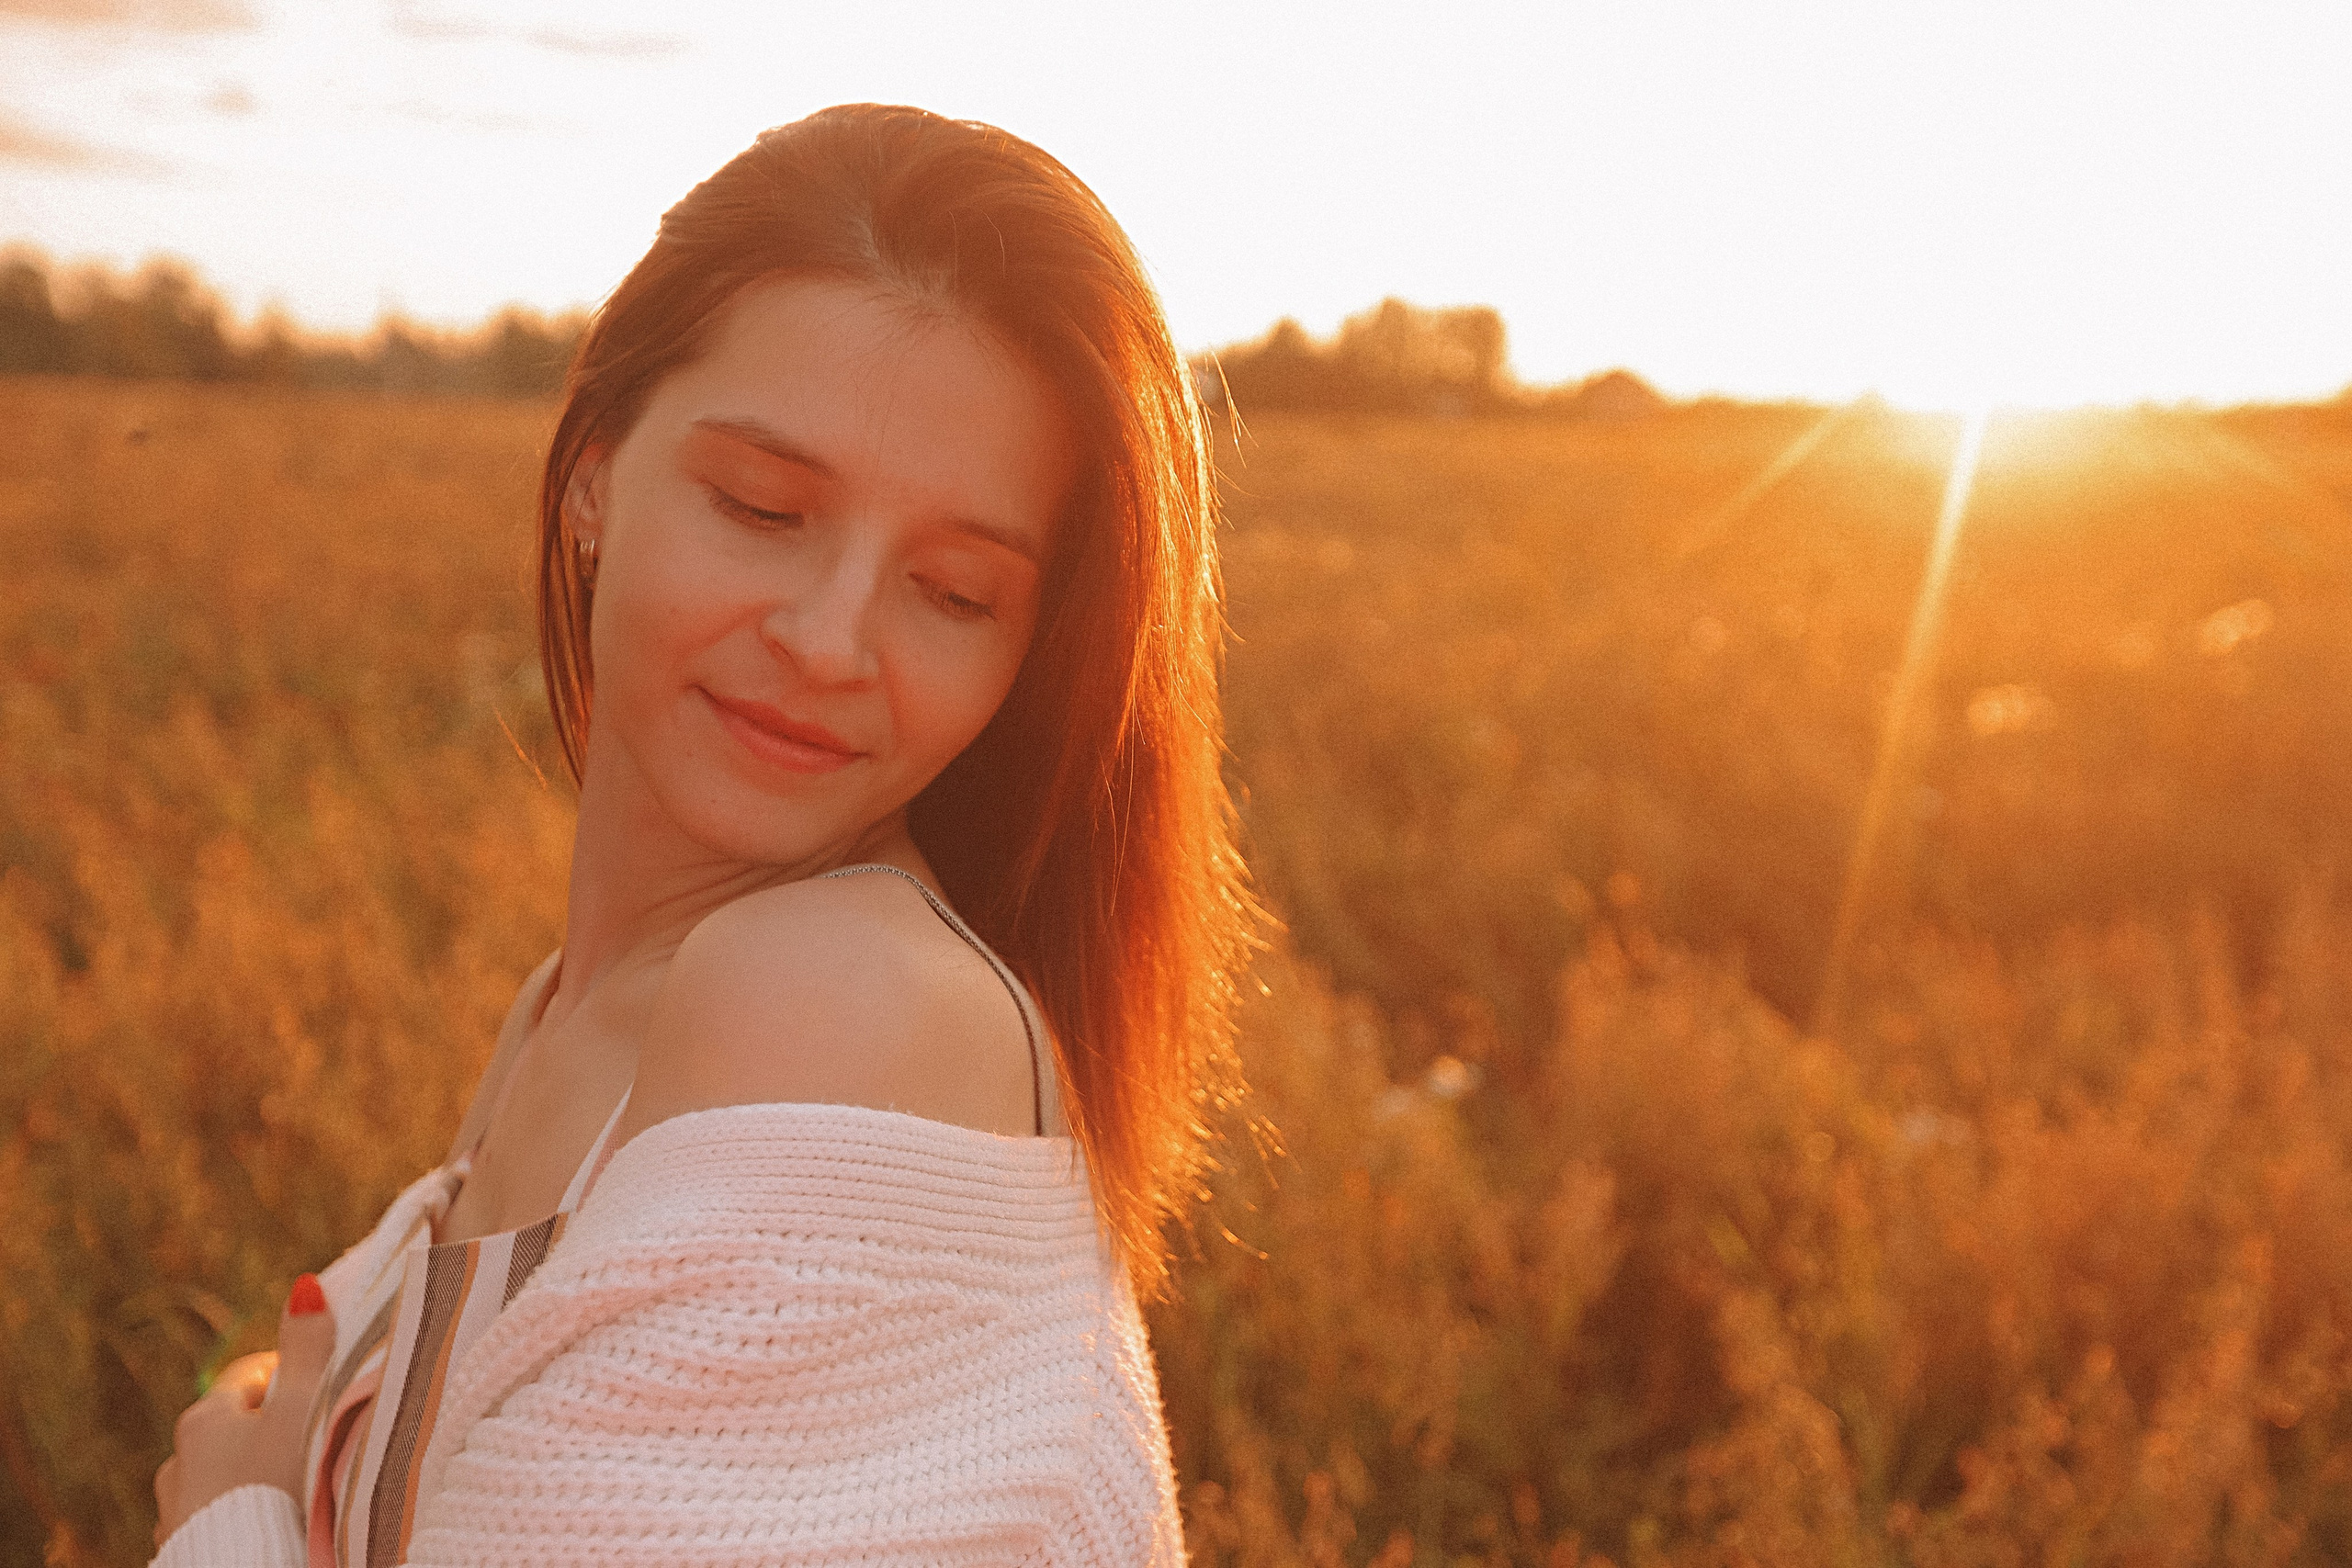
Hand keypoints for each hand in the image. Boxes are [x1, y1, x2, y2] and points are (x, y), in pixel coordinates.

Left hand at [152, 1274, 336, 1547]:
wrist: (249, 1567)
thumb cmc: (279, 1487)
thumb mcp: (301, 1411)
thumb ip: (306, 1350)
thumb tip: (303, 1285)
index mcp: (204, 1419)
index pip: (252, 1373)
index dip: (292, 1373)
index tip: (323, 1390)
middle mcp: (178, 1460)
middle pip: (234, 1424)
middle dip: (272, 1427)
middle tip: (316, 1440)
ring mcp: (175, 1508)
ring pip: (221, 1473)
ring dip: (252, 1472)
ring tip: (294, 1487)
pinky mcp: (181, 1545)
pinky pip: (215, 1514)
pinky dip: (239, 1510)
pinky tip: (268, 1519)